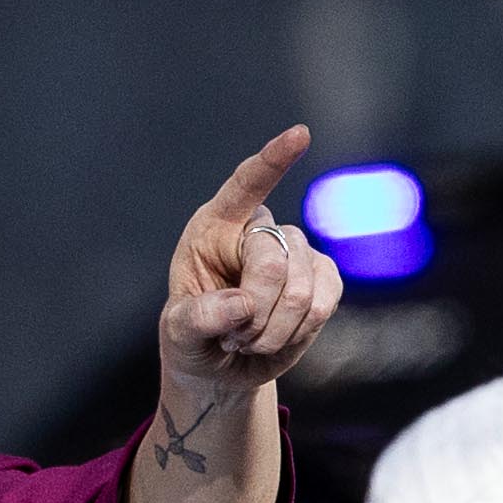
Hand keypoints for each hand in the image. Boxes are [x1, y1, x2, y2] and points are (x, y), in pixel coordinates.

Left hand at [155, 128, 347, 433]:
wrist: (222, 368)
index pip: (246, 184)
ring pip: (302, 286)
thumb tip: (243, 304)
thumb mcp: (178, 332)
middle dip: (255, 309)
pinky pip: (325, 301)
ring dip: (273, 329)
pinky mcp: (322, 279)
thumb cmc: (193, 339)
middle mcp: (257, 230)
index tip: (301, 134)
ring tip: (248, 339)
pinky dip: (299, 331)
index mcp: (215, 225)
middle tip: (231, 337)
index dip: (274, 160)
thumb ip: (198, 318)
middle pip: (273, 257)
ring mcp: (295, 252)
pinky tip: (276, 337)